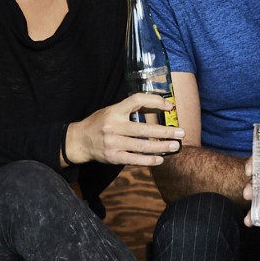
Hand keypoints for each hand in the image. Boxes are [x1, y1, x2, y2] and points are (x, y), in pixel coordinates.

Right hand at [65, 92, 184, 166]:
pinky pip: (135, 159)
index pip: (137, 100)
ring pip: (142, 146)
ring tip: (175, 146)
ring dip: (161, 146)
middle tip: (181, 133)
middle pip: (144, 129)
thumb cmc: (99, 123)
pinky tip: (160, 159)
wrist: (79, 141)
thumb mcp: (112, 110)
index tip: (169, 107)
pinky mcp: (113, 157)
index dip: (154, 101)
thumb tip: (159, 108)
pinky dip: (149, 160)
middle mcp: (114, 126)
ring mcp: (113, 143)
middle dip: (165, 131)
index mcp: (114, 111)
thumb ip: (130, 110)